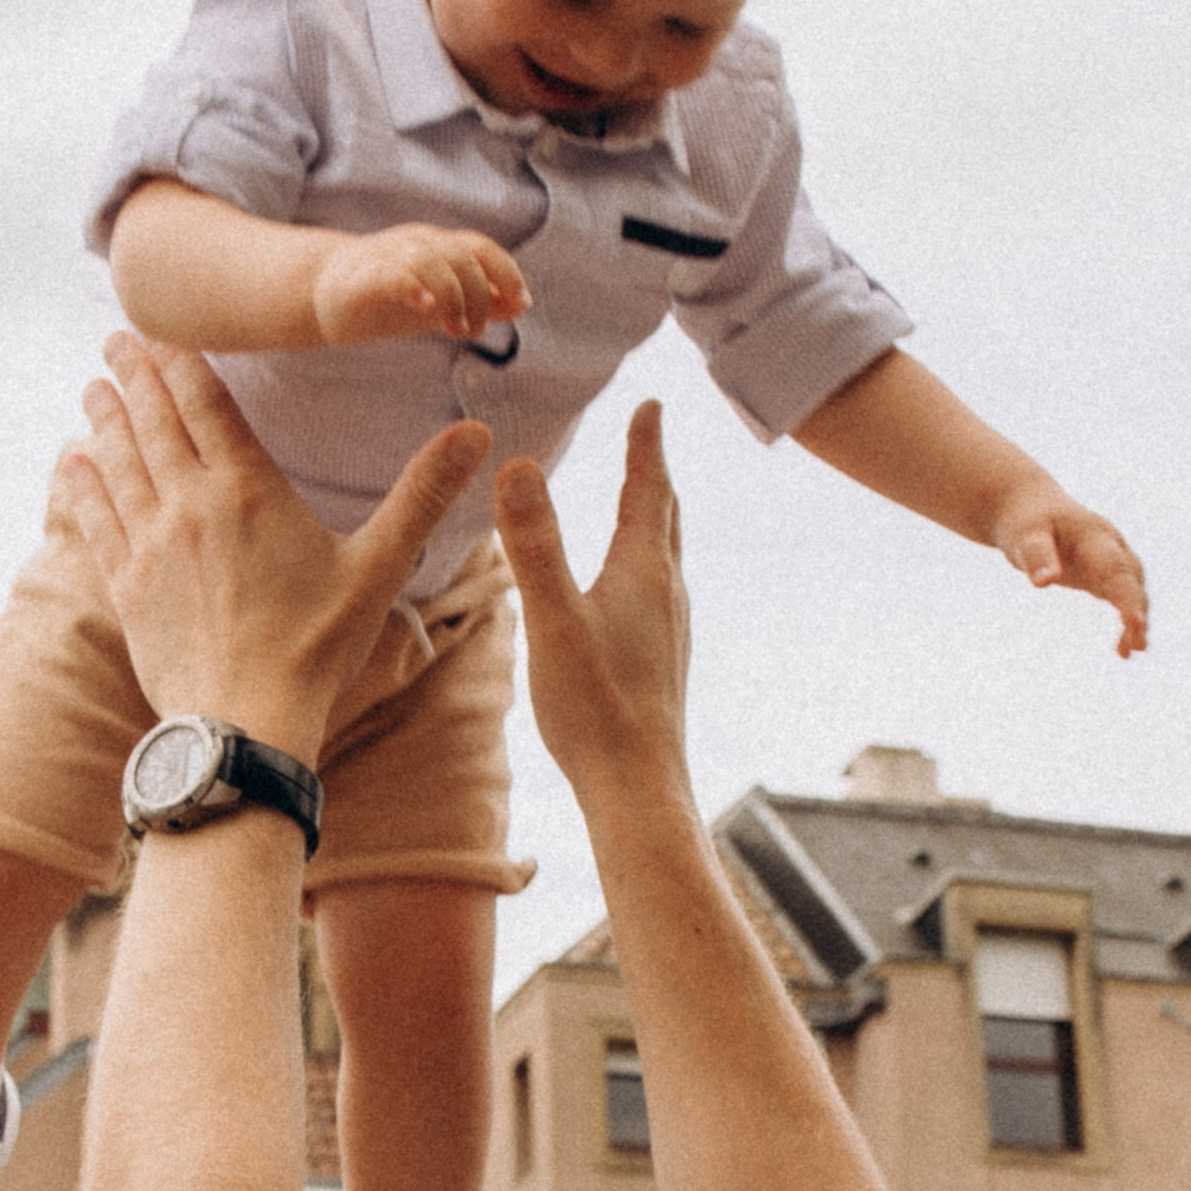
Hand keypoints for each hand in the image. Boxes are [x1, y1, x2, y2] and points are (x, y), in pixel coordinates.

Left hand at [62, 333, 490, 760]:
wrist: (244, 725)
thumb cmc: (316, 649)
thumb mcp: (379, 567)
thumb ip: (423, 495)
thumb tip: (478, 435)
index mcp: (248, 489)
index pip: (205, 402)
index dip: (180, 359)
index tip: (160, 328)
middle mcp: (189, 504)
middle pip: (153, 420)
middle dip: (134, 375)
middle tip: (114, 338)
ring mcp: (150, 545)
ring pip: (118, 461)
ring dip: (104, 418)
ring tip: (93, 386)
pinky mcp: (126, 588)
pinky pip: (95, 520)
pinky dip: (82, 484)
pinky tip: (72, 462)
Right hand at [312, 223, 528, 352]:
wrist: (325, 292)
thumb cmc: (390, 296)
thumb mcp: (442, 301)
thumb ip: (481, 301)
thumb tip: (522, 304)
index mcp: (439, 247)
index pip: (481, 247)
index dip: (506, 272)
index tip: (520, 303)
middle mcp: (416, 244)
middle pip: (460, 256)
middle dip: (478, 295)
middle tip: (475, 331)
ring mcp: (387, 257)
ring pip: (430, 259)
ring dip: (453, 295)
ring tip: (455, 329)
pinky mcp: (361, 279)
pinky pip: (391, 274)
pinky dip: (414, 287)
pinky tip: (426, 306)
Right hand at [494, 404, 691, 805]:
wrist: (637, 786)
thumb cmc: (595, 707)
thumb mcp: (552, 619)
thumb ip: (534, 546)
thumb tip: (521, 467)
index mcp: (644, 573)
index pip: (648, 490)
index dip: (647, 444)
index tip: (651, 404)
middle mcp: (666, 595)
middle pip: (665, 518)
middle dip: (654, 475)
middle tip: (650, 438)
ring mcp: (669, 630)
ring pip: (666, 557)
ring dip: (655, 520)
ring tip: (645, 503)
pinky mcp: (661, 661)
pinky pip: (658, 592)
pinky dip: (647, 564)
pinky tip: (633, 591)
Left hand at [992, 484, 1149, 658]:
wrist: (1029, 507)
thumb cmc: (1026, 522)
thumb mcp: (1025, 536)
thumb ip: (1036, 556)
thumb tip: (1045, 583)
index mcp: (1095, 536)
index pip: (1115, 569)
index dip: (1126, 596)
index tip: (1134, 622)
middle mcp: (1111, 547)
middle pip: (1131, 581)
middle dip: (1136, 609)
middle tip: (1138, 643)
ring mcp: (1111, 559)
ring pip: (1132, 591)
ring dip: (1135, 620)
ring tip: (1130, 651)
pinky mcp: (1104, 573)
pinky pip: (1123, 598)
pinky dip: (1126, 622)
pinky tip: (1121, 651)